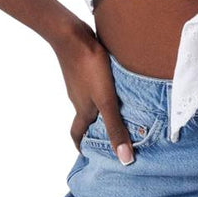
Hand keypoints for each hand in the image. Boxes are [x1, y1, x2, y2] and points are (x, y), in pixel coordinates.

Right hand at [51, 21, 136, 163]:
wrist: (73, 36)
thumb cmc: (89, 69)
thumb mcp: (106, 101)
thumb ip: (116, 127)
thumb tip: (125, 160)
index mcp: (82, 110)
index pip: (77, 134)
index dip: (82, 145)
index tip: (89, 153)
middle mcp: (78, 98)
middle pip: (86, 117)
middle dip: (97, 127)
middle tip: (112, 131)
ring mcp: (79, 82)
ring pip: (90, 100)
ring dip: (102, 106)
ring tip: (120, 108)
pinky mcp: (84, 67)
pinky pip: (94, 83)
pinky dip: (103, 88)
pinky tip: (116, 82)